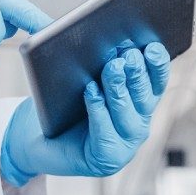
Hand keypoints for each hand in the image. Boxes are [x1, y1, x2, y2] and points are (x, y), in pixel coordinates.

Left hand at [0, 43, 170, 184]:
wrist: (38, 138)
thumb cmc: (63, 105)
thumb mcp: (84, 77)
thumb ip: (98, 61)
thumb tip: (101, 35)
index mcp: (138, 102)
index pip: (156, 82)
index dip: (157, 65)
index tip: (151, 47)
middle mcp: (137, 124)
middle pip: (145, 98)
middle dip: (138, 75)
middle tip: (128, 55)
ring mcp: (125, 145)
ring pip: (128, 117)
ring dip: (120, 90)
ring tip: (112, 68)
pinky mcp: (107, 159)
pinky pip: (106, 134)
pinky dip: (99, 111)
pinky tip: (91, 92)